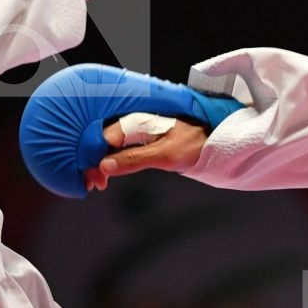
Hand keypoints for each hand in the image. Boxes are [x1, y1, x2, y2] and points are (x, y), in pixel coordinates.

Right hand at [18, 64, 243, 197]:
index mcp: (136, 122)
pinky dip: (111, 160)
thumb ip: (135, 159)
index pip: (102, 139)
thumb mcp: (166, 155)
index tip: (91, 180)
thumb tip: (106, 166)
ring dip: (100, 162)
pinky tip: (108, 172)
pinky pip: (119, 146)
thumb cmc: (195, 143)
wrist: (215, 137)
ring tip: (97, 182)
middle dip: (92, 162)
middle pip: (101, 141)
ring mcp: (137, 129)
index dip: (92, 159)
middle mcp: (133, 123)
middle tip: (92, 185)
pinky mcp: (142, 137)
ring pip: (108, 144)